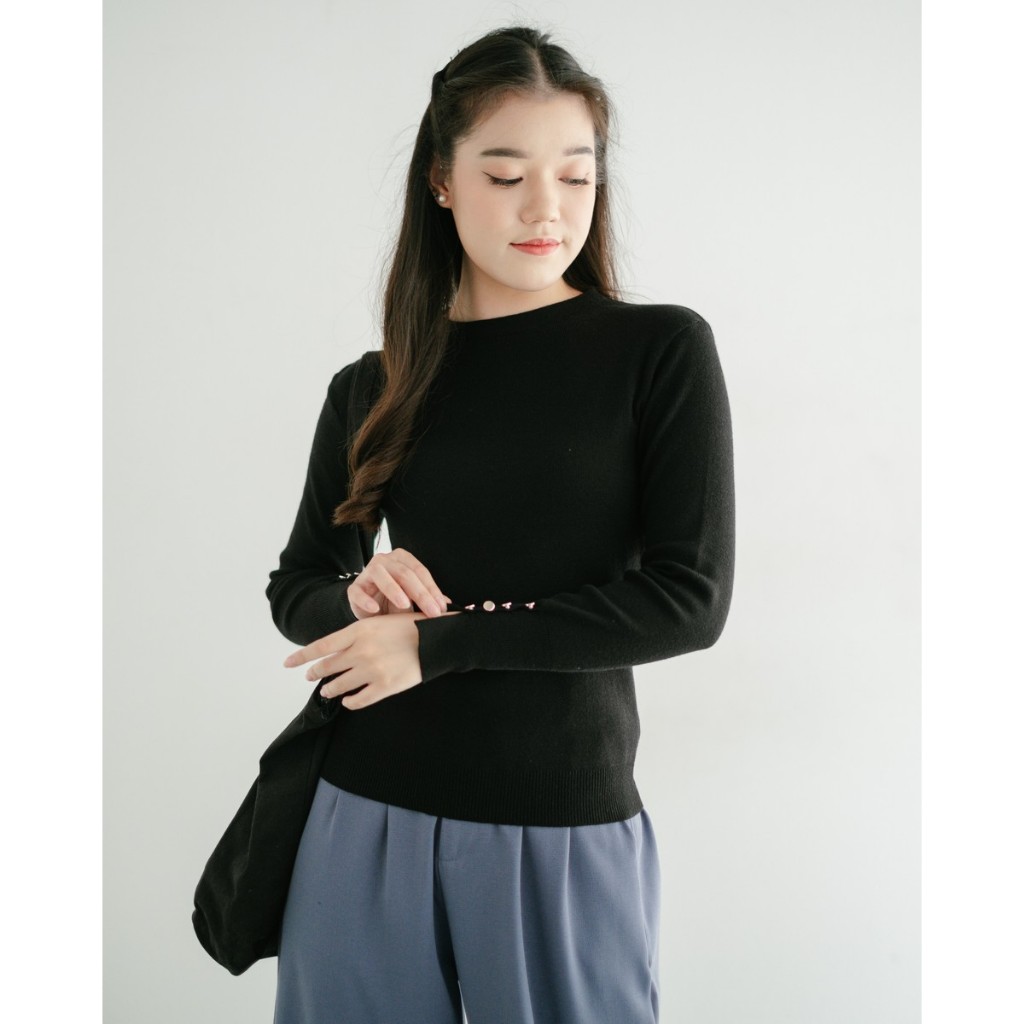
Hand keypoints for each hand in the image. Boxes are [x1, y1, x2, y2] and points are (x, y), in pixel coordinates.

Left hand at [282, 608, 461, 709]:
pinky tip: (348, 700)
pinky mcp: (384, 687)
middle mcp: (361, 650)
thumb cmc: (413, 627)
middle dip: (316, 673)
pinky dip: (350, 701)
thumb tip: (340, 648)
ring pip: (340, 685)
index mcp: (359, 631)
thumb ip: (360, 634)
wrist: (439, 640)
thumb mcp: (382, 622)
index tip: (288, 663)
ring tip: (328, 691)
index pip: (321, 646)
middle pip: (328, 667)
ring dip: (330, 689)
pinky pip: (359, 699)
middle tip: (311, 677)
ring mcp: (372, 670)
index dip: (302, 656)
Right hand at [347, 548, 452, 619]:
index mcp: (402, 559)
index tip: (441, 607)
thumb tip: (446, 603)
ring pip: (381, 575)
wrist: (368, 609)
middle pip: (404, 573)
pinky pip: (358, 592)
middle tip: (431, 611)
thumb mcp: (412, 598)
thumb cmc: (393, 601)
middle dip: (420, 593)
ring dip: (394, 590)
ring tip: (405, 604)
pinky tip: (374, 609)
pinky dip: (366, 600)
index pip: (420, 572)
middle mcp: (384, 561)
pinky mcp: (354, 588)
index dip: (432, 589)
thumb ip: (426, 598)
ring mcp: (367, 573)